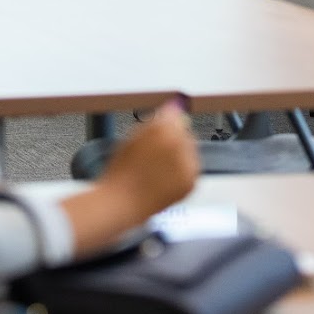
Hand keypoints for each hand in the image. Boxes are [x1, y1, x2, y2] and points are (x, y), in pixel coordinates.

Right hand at [98, 101, 197, 216]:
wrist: (122, 203)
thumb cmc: (121, 173)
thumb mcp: (132, 136)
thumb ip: (154, 120)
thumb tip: (172, 110)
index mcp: (162, 128)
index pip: (175, 112)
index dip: (166, 119)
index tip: (162, 124)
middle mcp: (179, 144)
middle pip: (185, 130)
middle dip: (174, 137)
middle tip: (156, 150)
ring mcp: (187, 163)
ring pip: (190, 148)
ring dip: (180, 153)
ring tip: (158, 166)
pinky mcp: (191, 180)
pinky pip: (192, 167)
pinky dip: (183, 170)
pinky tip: (165, 176)